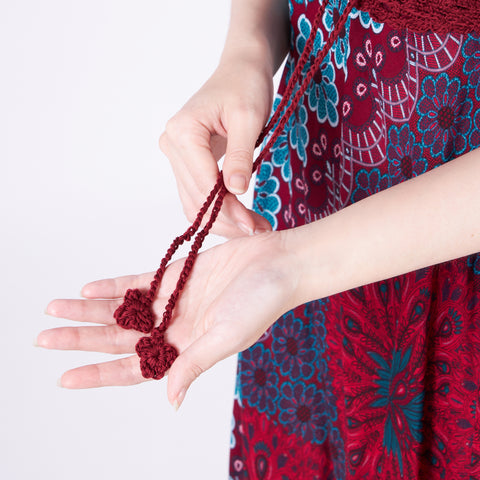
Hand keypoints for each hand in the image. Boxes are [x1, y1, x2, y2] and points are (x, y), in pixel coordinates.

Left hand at [37, 231, 297, 407]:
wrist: (278, 264)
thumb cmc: (262, 303)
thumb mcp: (227, 337)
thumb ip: (195, 364)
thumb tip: (171, 400)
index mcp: (186, 350)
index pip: (134, 369)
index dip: (99, 374)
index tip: (65, 377)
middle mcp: (175, 328)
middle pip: (119, 338)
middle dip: (83, 338)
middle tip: (44, 338)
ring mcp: (174, 301)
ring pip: (123, 308)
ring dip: (91, 310)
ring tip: (57, 308)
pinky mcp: (178, 274)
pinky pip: (139, 281)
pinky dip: (115, 285)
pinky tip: (90, 288)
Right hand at [159, 57, 273, 237]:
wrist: (240, 71)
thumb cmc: (245, 86)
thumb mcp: (249, 118)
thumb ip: (240, 156)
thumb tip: (235, 192)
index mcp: (183, 132)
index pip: (203, 182)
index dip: (227, 209)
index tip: (252, 226)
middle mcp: (172, 145)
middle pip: (195, 198)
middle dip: (226, 220)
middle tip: (258, 231)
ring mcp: (178, 155)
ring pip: (194, 202)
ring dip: (222, 220)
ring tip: (253, 228)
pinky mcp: (188, 162)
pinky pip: (198, 194)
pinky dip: (218, 210)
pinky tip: (240, 217)